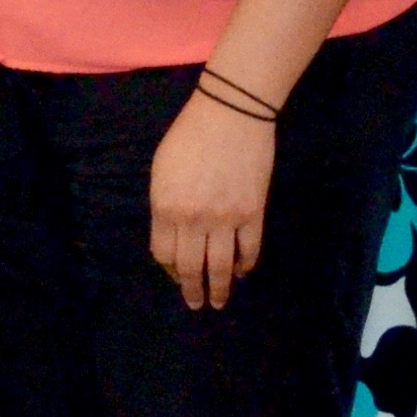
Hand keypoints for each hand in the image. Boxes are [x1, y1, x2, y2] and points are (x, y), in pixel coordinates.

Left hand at [148, 88, 275, 313]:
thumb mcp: (163, 169)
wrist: (232, 113)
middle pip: (190, 267)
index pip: (164, 254)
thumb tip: (174, 234)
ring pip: (219, 266)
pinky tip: (241, 271)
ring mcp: (225, 218)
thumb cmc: (190, 135)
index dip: (169, 270)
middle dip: (192, 290)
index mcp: (165, 207)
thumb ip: (164, 204)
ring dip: (219, 289)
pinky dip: (244, 265)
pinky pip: (249, 250)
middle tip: (196, 304)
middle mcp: (193, 219)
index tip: (175, 275)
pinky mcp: (253, 213)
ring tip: (218, 301)